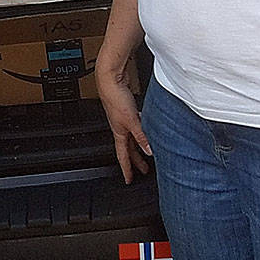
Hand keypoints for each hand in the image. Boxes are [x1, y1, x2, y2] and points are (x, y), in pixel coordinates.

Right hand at [95, 65, 150, 183]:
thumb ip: (142, 136)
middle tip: (144, 171)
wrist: (109, 79)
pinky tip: (147, 129)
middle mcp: (119, 128)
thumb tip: (150, 151)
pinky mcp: (126, 110)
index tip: (129, 180)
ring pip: (131, 137)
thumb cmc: (115, 97)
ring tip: (148, 152)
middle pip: (128, 148)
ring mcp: (122, 119)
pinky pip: (134, 126)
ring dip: (139, 146)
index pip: (123, 156)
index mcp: (118, 133)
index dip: (126, 169)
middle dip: (135, 161)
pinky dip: (140, 131)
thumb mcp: (132, 120)